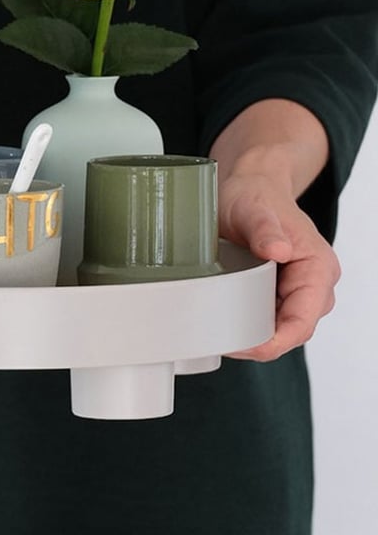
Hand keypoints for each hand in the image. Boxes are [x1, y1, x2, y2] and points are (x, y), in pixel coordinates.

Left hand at [218, 170, 339, 360]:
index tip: (242, 347)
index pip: (301, 323)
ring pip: (278, 329)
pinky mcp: (278, 292)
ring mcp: (296, 291)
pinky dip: (247, 325)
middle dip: (258, 344)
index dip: (273, 342)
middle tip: (220, 344)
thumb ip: (265, 229)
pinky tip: (223, 325)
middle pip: (290, 332)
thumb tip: (278, 251)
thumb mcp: (253, 209)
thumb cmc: (254, 196)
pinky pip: (266, 319)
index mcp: (317, 268)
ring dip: (251, 337)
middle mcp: (313, 284)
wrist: (249, 186)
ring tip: (218, 336)